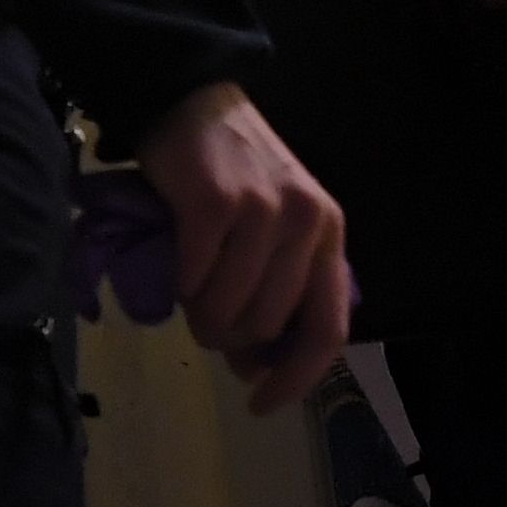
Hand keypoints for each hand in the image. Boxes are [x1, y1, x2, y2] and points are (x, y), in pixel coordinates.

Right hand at [135, 81, 353, 412]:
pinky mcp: (215, 204)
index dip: (296, 378)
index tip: (262, 404)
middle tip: (208, 323)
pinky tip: (178, 262)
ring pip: (230, 309)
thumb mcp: (274, 229)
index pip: (328, 328)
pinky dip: (180, 283)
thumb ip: (273, 291)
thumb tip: (251, 365)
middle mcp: (306, 223)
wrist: (190, 102)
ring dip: (202, 316)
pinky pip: (193, 279)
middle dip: (232, 340)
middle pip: (268, 326)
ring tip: (190, 293)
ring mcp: (262, 211)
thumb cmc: (232, 174)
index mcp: (329, 234)